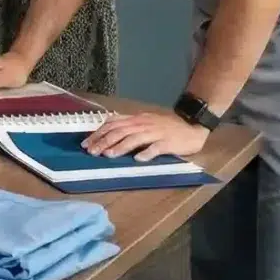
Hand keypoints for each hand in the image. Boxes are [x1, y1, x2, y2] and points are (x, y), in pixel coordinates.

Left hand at [82, 111, 208, 160]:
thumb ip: (128, 126)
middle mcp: (144, 124)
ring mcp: (157, 133)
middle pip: (120, 131)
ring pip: (135, 138)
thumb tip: (107, 132)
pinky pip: (157, 148)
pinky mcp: (169, 142)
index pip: (113, 124)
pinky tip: (139, 159)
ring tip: (109, 155)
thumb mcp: (145, 122)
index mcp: (137, 119)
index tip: (86, 144)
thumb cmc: (166, 127)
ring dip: (121, 147)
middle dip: (104, 141)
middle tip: (92, 152)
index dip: (98, 133)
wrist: (192, 125)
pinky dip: (147, 153)